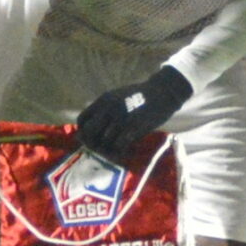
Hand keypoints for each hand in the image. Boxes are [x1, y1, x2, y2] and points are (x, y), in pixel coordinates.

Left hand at [75, 64, 192, 164]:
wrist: (162, 93)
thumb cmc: (140, 95)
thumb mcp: (117, 96)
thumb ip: (104, 109)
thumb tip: (94, 127)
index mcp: (103, 100)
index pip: (82, 120)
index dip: (83, 132)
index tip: (90, 138)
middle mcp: (108, 109)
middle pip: (89, 133)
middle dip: (92, 143)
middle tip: (100, 148)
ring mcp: (120, 119)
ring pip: (103, 142)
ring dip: (107, 150)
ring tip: (114, 152)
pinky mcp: (133, 128)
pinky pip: (119, 146)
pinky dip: (120, 152)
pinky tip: (125, 151)